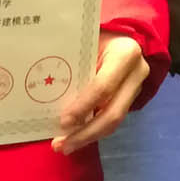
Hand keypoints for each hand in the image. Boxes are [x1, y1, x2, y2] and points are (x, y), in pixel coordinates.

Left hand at [54, 34, 150, 154]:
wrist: (120, 35)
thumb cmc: (96, 34)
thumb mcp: (86, 41)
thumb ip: (74, 62)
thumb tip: (42, 86)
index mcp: (125, 54)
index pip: (104, 86)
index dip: (83, 106)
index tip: (63, 122)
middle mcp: (136, 73)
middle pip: (113, 112)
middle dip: (86, 133)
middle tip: (61, 145)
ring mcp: (136, 88)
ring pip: (114, 121)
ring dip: (88, 137)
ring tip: (64, 146)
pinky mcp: (131, 98)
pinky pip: (112, 119)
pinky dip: (92, 131)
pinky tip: (74, 137)